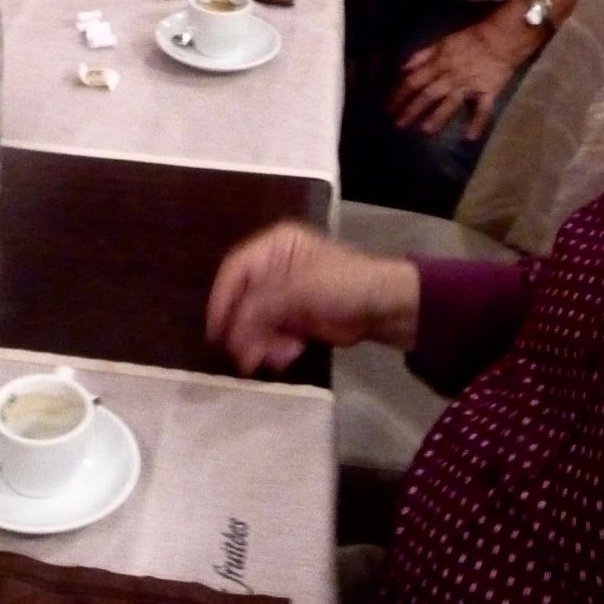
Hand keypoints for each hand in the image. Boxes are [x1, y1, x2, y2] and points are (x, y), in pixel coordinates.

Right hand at [206, 222, 420, 374]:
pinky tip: (290, 354)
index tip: (217, 330)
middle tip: (245, 356)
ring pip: (255, 322)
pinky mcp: (294, 318)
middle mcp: (274, 267)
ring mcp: (284, 295)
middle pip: (243, 300)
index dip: (222, 300)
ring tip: (275, 358)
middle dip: (245, 329)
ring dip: (261, 342)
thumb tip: (232, 327)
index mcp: (276, 246)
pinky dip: (275, 348)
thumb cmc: (346, 284)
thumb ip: (264, 304)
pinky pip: (271, 335)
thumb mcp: (302, 289)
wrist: (387, 308)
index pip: (236, 270)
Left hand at [389, 16, 536, 137]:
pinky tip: (470, 137)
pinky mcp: (488, 92)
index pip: (414, 80)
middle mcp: (451, 76)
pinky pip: (483, 109)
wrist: (502, 38)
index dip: (400, 94)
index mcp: (439, 63)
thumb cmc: (470, 39)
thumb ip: (422, 56)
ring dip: (438, 116)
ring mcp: (470, 86)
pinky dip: (478, 123)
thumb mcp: (442, 42)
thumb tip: (402, 69)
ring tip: (425, 130)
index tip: (388, 108)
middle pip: (428, 94)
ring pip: (451, 102)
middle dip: (412, 109)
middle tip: (398, 125)